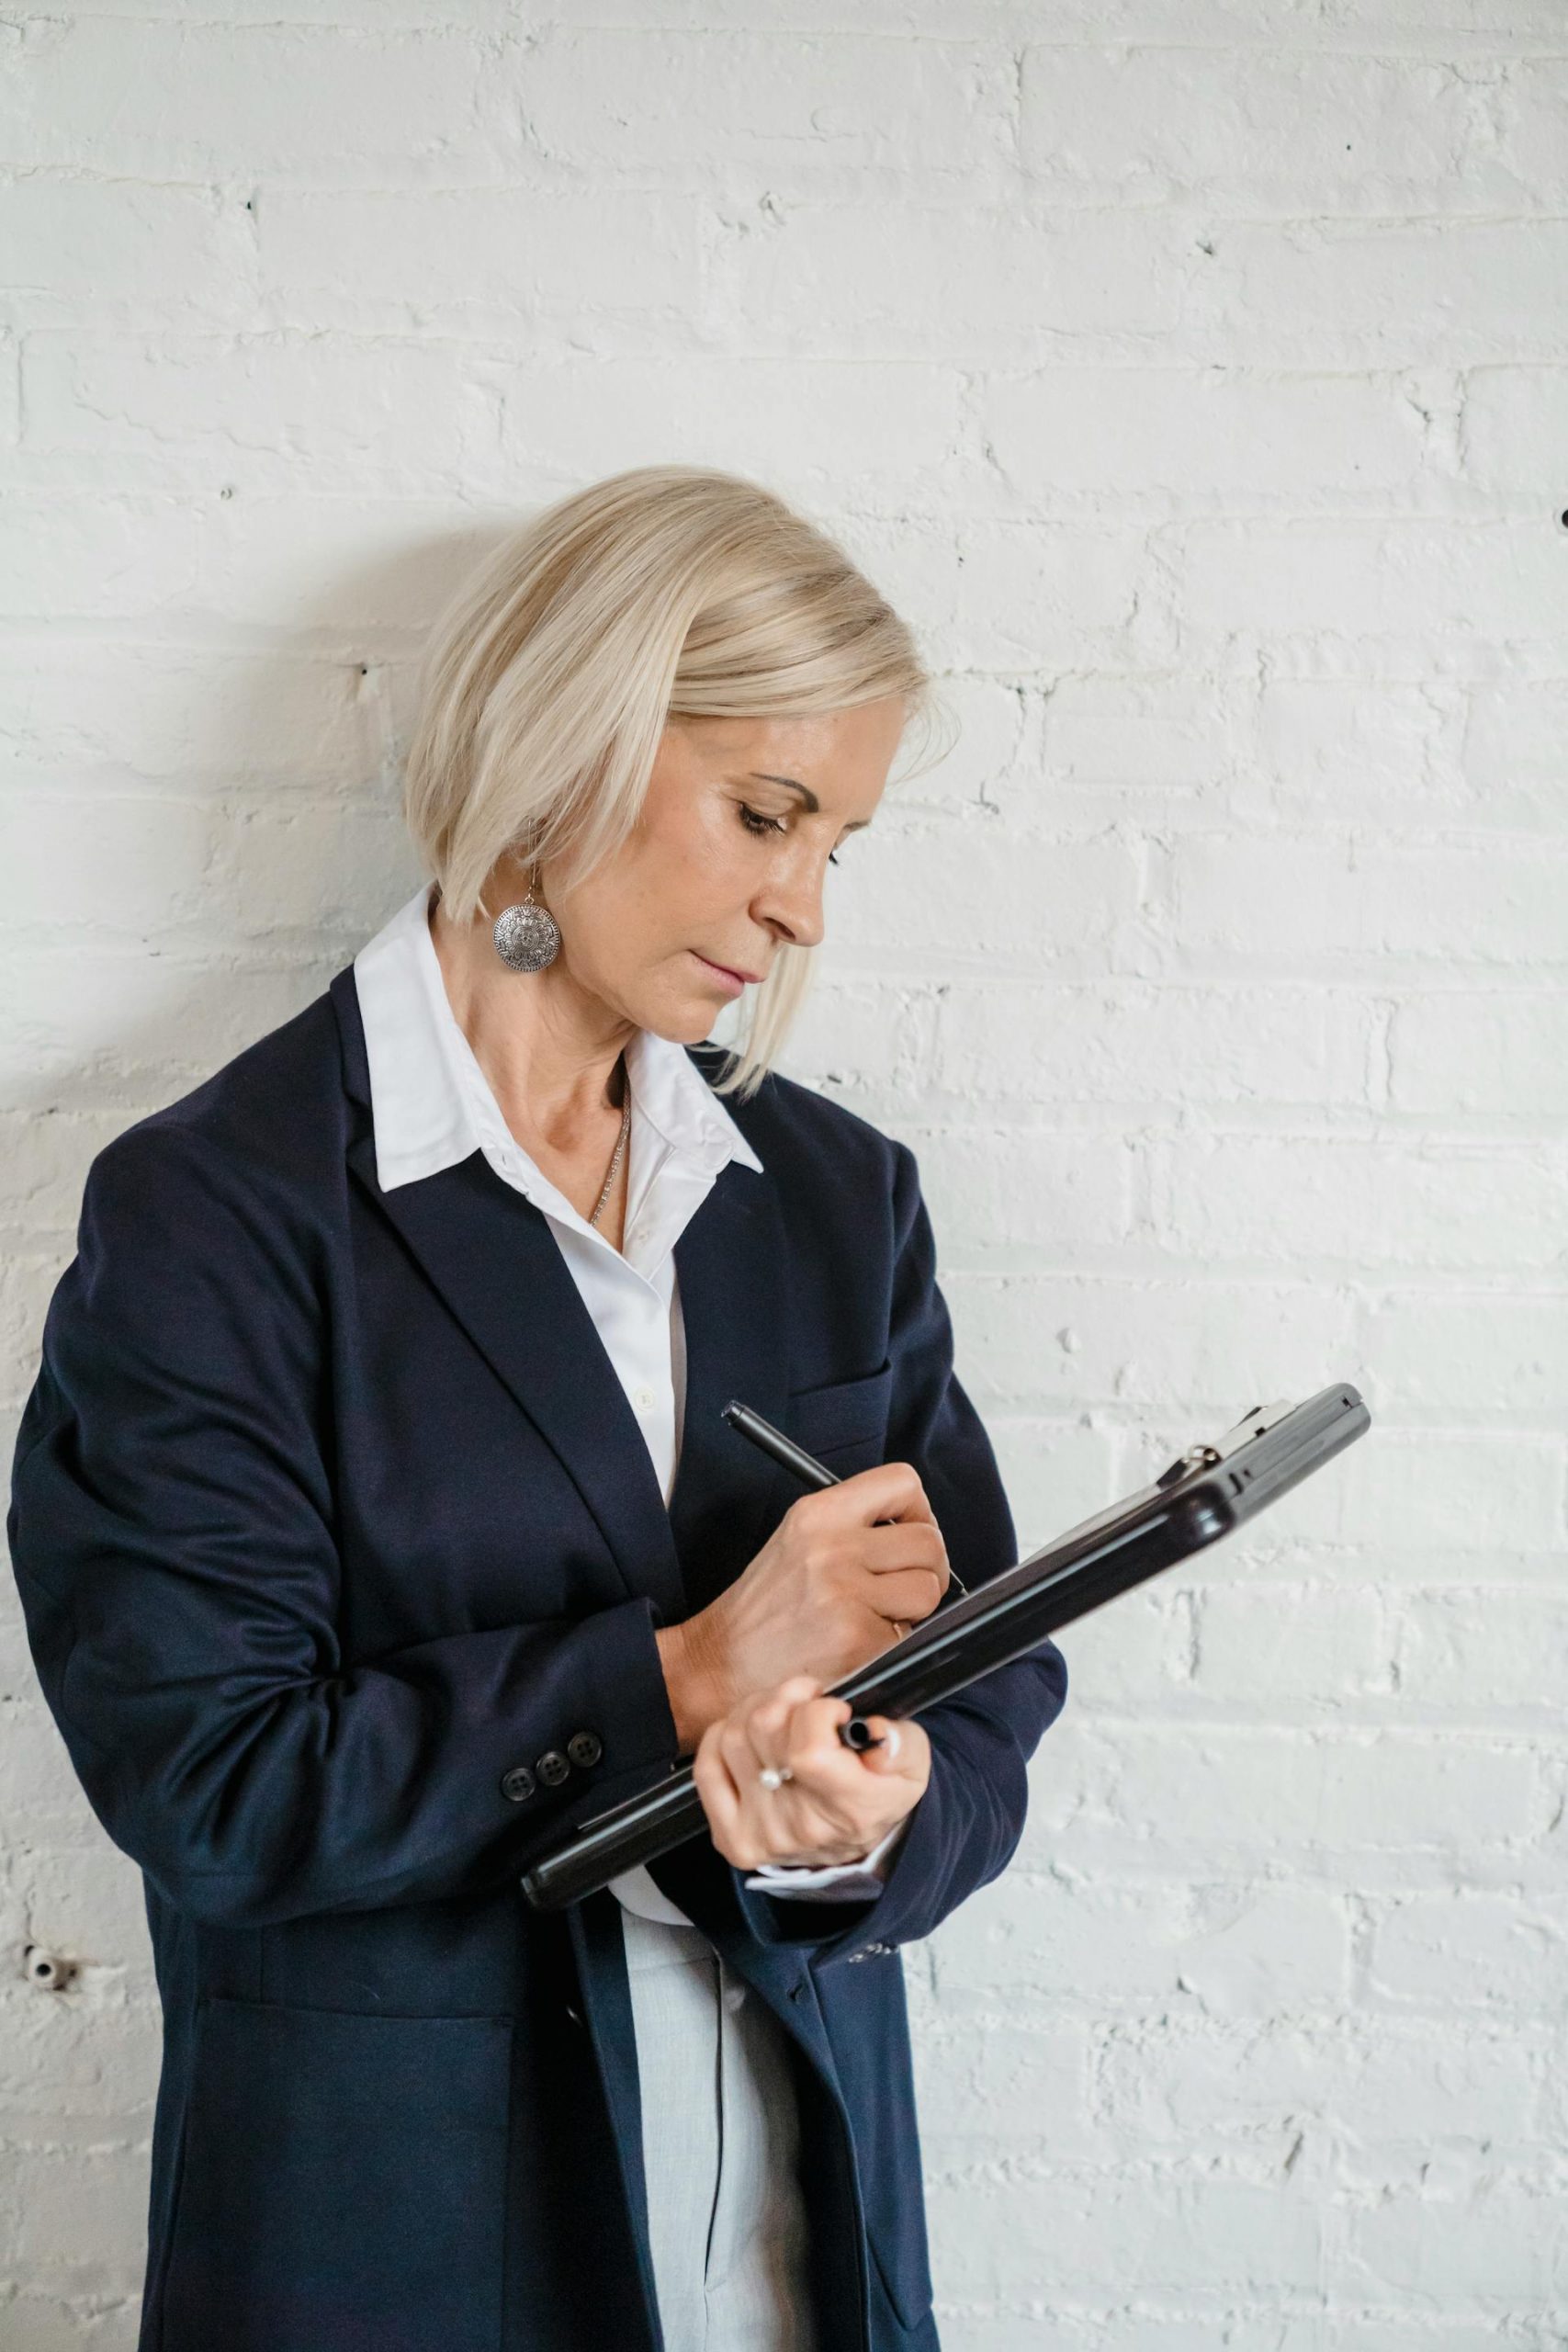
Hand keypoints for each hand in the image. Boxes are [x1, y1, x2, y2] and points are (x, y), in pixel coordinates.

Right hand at [656, 1463, 949, 1750]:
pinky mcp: (856, 1639)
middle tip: (898, 1588)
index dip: (918, 1512)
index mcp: (818, 1513)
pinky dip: (892, 1645)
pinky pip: (909, 1635)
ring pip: (927, 1589)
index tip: (908, 1534)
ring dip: (913, 1610)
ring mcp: (845, 1594)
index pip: (903, 1483)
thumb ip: (854, 1525)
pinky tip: (859, 1645)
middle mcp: (831, 1547)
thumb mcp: (798, 1540)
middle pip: (929, 1542)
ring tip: (876, 1616)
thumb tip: (919, 1528)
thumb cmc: (766, 1607)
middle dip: (924, 1570)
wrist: (721, 1663)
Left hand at [692, 1675, 930, 1871]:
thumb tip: (875, 1730)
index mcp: (849, 1807)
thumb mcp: (913, 1763)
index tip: (834, 1710)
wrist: (860, 1844)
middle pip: (764, 1729)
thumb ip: (902, 1743)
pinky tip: (751, 1734)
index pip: (807, 1750)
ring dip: (757, 1710)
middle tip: (808, 1700)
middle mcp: (800, 1828)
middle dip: (787, 1697)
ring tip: (784, 1715)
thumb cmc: (882, 1790)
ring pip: (734, 1737)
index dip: (817, 1712)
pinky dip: (723, 1737)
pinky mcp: (732, 1838)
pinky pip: (707, 1768)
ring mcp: (761, 1835)